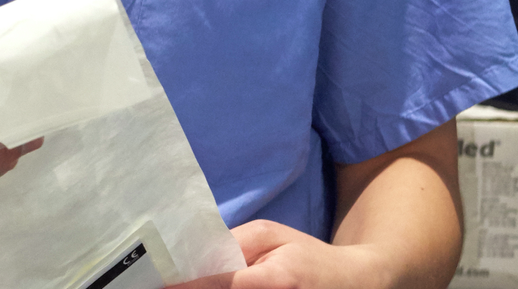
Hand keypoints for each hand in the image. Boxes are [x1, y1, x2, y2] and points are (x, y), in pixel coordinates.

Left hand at [176, 221, 391, 288]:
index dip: (190, 284)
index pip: (223, 283)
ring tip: (186, 283)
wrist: (355, 283)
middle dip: (197, 288)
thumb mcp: (272, 235)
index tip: (162, 282)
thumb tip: (197, 255)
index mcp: (275, 279)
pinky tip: (212, 285)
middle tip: (169, 282)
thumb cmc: (308, 256)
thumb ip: (235, 244)